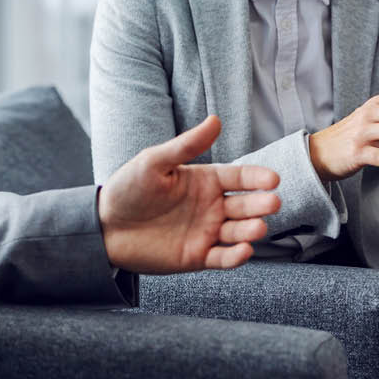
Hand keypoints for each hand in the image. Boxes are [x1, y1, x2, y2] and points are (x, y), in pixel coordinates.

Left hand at [97, 115, 279, 273]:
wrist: (104, 226)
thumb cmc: (128, 188)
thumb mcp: (155, 161)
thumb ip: (186, 145)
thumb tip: (215, 120)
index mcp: (205, 180)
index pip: (239, 177)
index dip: (257, 178)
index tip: (273, 179)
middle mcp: (211, 205)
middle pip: (244, 205)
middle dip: (260, 204)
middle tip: (272, 203)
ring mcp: (206, 231)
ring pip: (238, 232)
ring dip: (251, 230)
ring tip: (258, 227)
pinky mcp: (198, 256)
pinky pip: (223, 258)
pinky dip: (236, 256)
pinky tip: (244, 250)